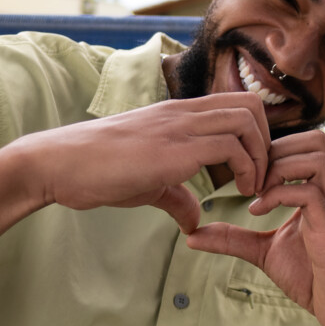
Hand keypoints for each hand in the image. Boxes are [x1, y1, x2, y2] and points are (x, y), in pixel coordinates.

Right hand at [6, 92, 270, 231]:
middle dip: (266, 143)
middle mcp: (183, 113)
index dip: (256, 136)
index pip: (237, 104)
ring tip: (251, 189)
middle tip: (259, 178)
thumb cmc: (96, 171)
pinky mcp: (174, 150)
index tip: (252, 170)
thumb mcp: (148, 184)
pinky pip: (230, 148)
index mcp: (178, 114)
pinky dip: (246, 171)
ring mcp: (179, 127)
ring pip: (246, 121)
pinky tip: (237, 194)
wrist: (57, 165)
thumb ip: (177, 197)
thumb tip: (194, 221)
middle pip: (251, 106)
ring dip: (260, 157)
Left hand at [183, 130, 324, 325]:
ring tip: (256, 193)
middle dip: (276, 150)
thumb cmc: (311, 278)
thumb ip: (233, 238)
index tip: (245, 175)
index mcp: (317, 190)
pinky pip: (310, 192)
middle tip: (251, 178)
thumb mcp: (263, 251)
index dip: (271, 149)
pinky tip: (258, 212)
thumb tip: (192, 235)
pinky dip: (278, 195)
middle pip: (315, 138)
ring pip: (317, 155)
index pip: (303, 143)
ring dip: (279, 168)